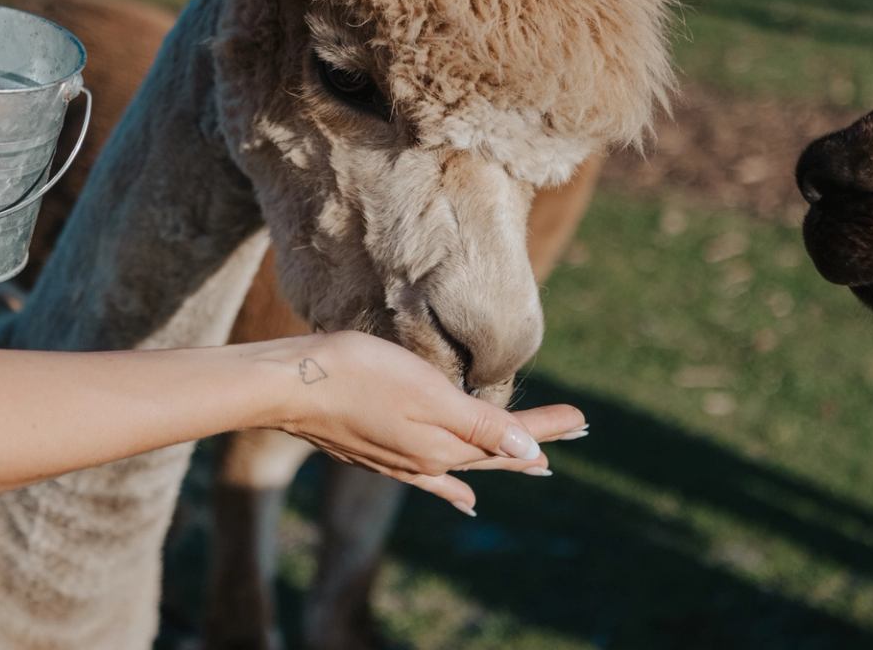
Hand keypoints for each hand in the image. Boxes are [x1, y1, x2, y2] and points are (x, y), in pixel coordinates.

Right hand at [257, 331, 586, 515]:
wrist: (288, 386)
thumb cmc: (358, 375)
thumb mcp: (427, 393)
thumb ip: (479, 425)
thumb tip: (529, 455)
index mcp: (443, 446)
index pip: (509, 440)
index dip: (547, 429)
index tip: (584, 419)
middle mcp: (426, 461)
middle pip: (492, 452)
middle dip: (533, 444)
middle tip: (573, 434)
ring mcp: (399, 460)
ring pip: (465, 463)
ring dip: (500, 461)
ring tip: (534, 468)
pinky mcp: (376, 452)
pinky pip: (432, 478)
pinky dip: (454, 486)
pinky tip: (460, 496)